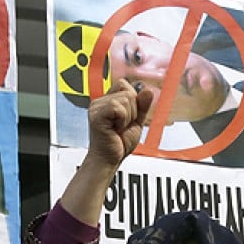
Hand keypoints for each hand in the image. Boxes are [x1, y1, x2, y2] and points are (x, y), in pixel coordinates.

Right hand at [58, 80, 152, 225]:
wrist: (109, 159)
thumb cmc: (119, 143)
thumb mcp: (136, 122)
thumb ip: (142, 106)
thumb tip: (147, 90)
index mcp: (107, 100)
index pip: (124, 84)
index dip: (133, 100)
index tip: (127, 118)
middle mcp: (100, 101)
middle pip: (127, 91)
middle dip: (133, 110)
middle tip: (122, 126)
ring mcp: (97, 107)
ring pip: (125, 99)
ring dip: (128, 117)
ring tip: (119, 128)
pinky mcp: (96, 115)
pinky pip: (118, 107)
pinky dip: (123, 120)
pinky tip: (115, 129)